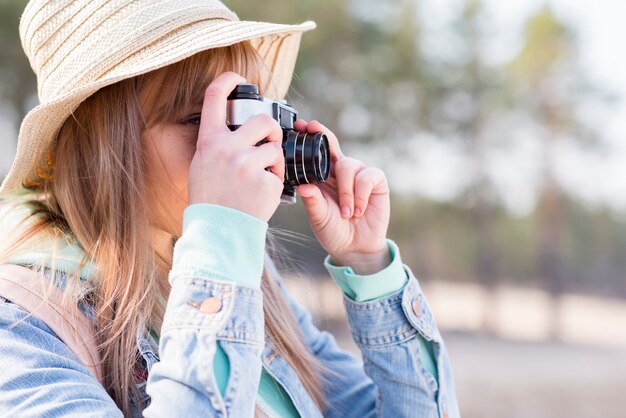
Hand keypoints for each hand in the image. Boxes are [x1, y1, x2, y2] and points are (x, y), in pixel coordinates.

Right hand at [188, 72, 284, 221]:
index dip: (227, 80)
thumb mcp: (202, 165)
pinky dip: (274, 182)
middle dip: (272, 130)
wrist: (218, 231)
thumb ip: (217, 144)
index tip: (238, 78)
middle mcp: (227, 148)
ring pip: (275, 148)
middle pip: (263, 120)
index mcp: (209, 141)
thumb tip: (235, 126)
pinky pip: (278, 173)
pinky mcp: (266, 181)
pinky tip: (260, 195)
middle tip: (270, 141)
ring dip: (274, 161)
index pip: (214, 97)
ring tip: (262, 178)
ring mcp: (248, 164)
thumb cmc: (210, 199)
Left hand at [294, 120, 390, 274]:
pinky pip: (367, 177)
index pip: (317, 152)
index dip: (311, 137)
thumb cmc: (334, 230)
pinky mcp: (376, 182)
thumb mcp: (319, 216)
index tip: (301, 125)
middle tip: (312, 129)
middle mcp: (341, 171)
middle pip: (332, 145)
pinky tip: (358, 210)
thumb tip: (303, 185)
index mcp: (323, 176)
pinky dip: (361, 194)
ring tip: (346, 213)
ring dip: (346, 192)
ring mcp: (359, 174)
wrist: (355, 247)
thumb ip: (312, 200)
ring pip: (348, 166)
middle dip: (323, 135)